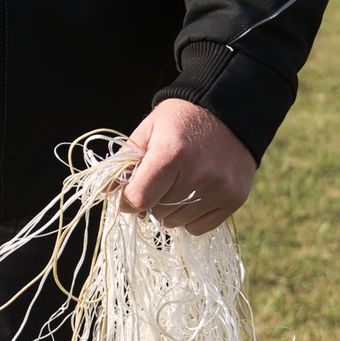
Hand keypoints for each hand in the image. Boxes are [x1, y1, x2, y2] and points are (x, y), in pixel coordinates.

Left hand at [119, 98, 255, 234]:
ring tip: (176, 187)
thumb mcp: (147, 131)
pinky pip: (198, 228)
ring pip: (176, 223)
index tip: (128, 192)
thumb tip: (104, 191)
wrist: (230, 112)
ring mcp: (220, 188)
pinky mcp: (235, 198)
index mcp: (172, 154)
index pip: (139, 198)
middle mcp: (199, 174)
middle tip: (158, 183)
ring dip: (169, 211)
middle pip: (157, 213)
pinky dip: (189, 218)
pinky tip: (192, 196)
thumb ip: (124, 162)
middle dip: (150, 202)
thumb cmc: (180, 121)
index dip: (127, 199)